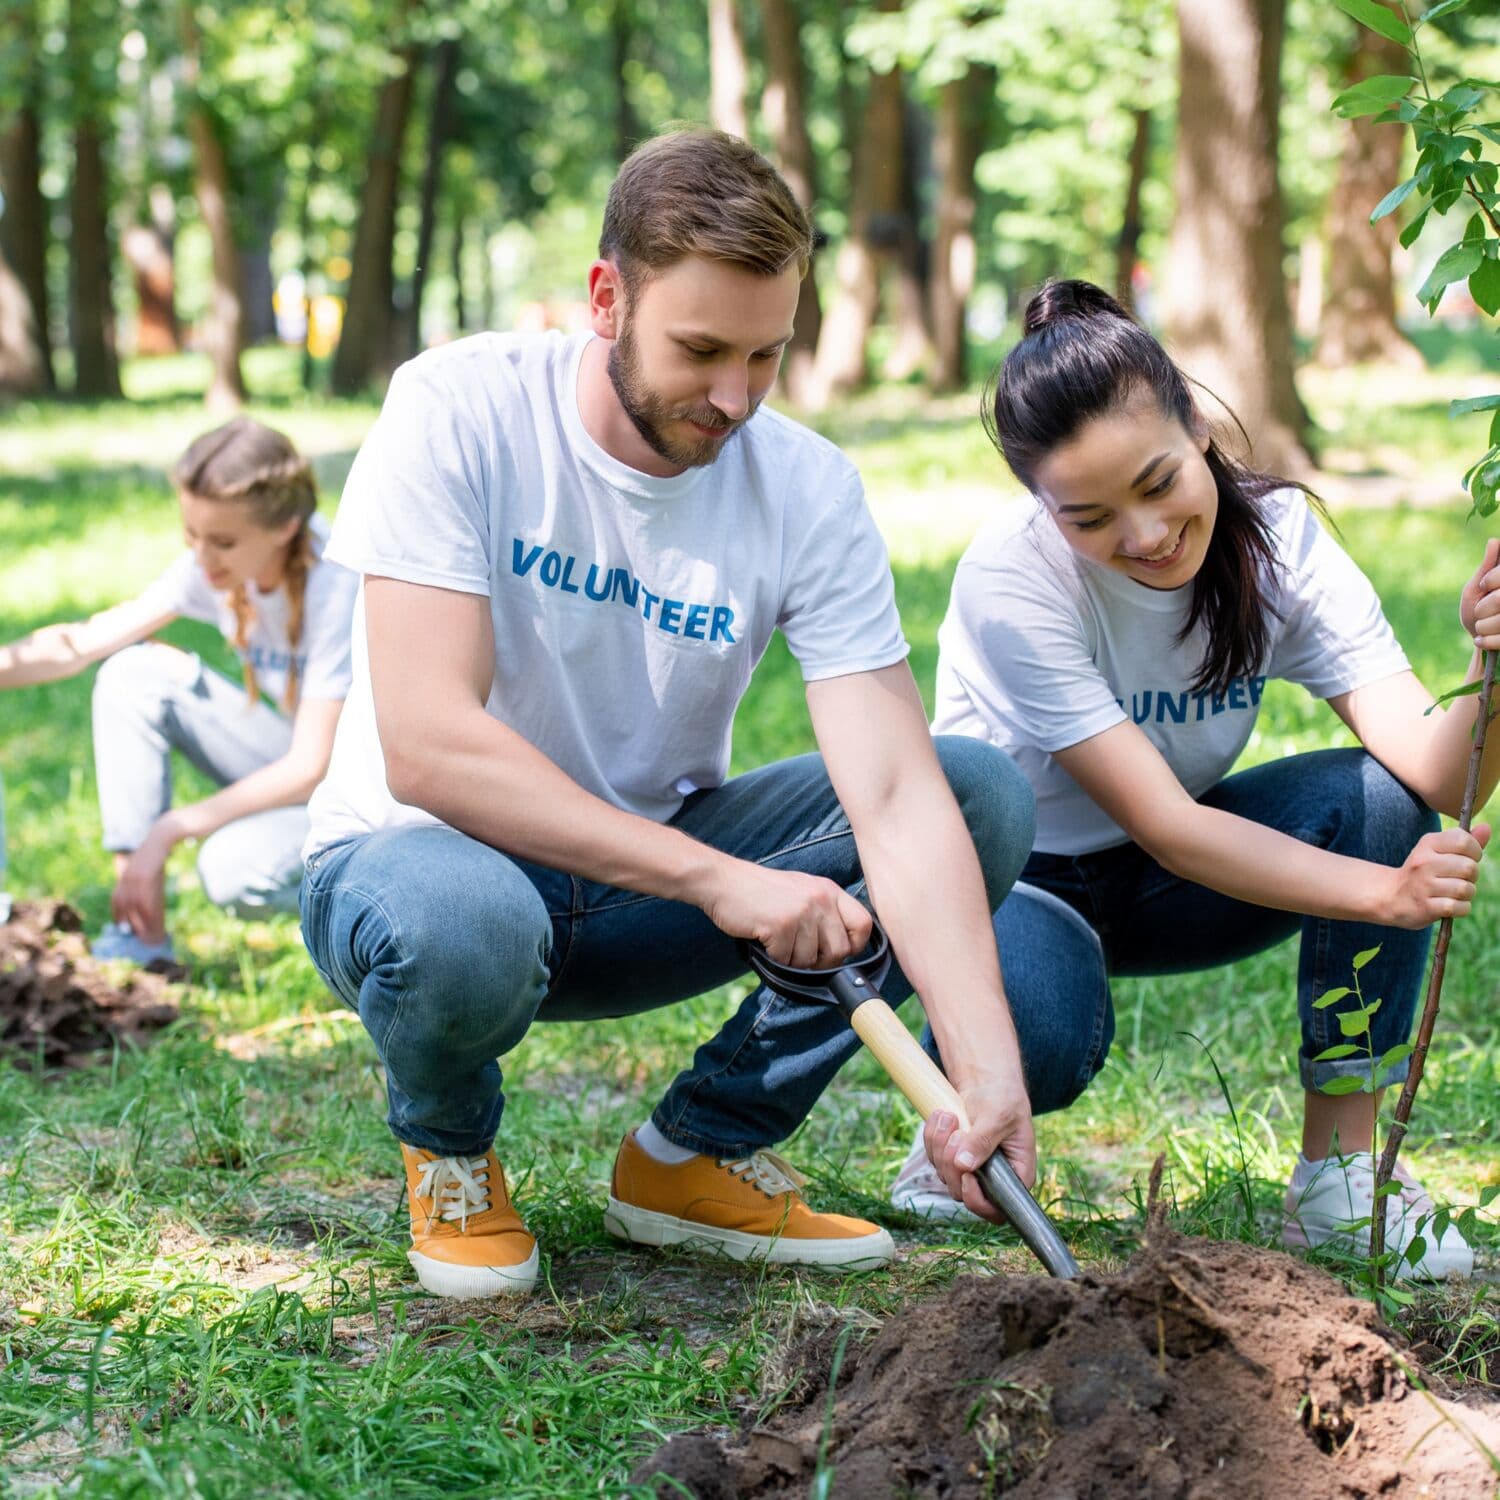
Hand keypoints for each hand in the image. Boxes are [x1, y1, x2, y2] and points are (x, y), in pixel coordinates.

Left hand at [110, 823, 175, 941]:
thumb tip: (145, 891)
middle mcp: (126, 877)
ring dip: (138, 919)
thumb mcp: (145, 865)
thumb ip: (142, 878)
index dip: (118, 913)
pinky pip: (145, 898)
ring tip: (143, 931)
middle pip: (122, 904)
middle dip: (126, 919)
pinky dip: (146, 911)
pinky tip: (151, 919)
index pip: (117, 898)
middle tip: (132, 932)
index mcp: (125, 875)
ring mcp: (134, 877)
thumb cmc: (157, 851)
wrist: (161, 837)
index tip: (121, 924)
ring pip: (133, 904)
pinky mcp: (144, 876)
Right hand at [699, 857, 871, 967]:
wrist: (723, 881)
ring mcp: (802, 911)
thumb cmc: (760, 892)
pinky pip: (786, 960)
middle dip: (819, 962)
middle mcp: (821, 899)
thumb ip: (824, 913)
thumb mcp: (802, 891)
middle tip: (798, 953)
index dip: (854, 946)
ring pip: (810, 960)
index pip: (864, 925)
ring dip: (791, 960)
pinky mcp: (781, 925)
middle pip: (839, 951)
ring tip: (776, 941)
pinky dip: (774, 958)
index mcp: (830, 890)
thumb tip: (843, 951)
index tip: (836, 951)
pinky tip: (764, 940)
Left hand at [923, 1075, 1036, 1224]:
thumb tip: (964, 1165)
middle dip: (951, 1161)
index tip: (967, 1175)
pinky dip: (932, 1137)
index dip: (977, 1200)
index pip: (997, 1210)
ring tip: (949, 1116)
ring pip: (944, 1175)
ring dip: (940, 1145)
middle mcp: (993, 1179)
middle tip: (955, 1130)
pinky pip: (933, 1157)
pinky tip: (942, 1116)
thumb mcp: (998, 1115)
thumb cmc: (1003, 1098)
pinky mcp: (952, 1158)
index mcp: (1016, 1175)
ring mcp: (970, 1170)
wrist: (987, 1082)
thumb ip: (982, 1141)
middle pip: (962, 1192)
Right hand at [1381, 823, 1489, 928]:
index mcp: (1427, 844)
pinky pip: (1459, 907)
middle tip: (1459, 878)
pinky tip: (1450, 905)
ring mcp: (1423, 885)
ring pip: (1466, 889)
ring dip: (1466, 894)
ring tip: (1453, 892)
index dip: (1474, 851)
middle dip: (1471, 876)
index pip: (1463, 841)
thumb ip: (1464, 841)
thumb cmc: (1423, 871)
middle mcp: (1423, 863)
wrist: (1391, 896)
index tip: (1467, 858)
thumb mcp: (1437, 851)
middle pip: (1469, 867)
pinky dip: (1461, 908)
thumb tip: (1486, 828)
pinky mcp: (1425, 907)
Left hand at [1459, 537, 1499, 651]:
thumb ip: (1487, 568)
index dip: (1490, 580)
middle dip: (1483, 608)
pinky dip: (1484, 641)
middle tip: (1482, 612)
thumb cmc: (1476, 609)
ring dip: (1483, 626)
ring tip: (1483, 626)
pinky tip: (1480, 639)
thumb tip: (1494, 541)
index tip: (1484, 586)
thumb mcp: (1476, 588)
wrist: (1478, 639)